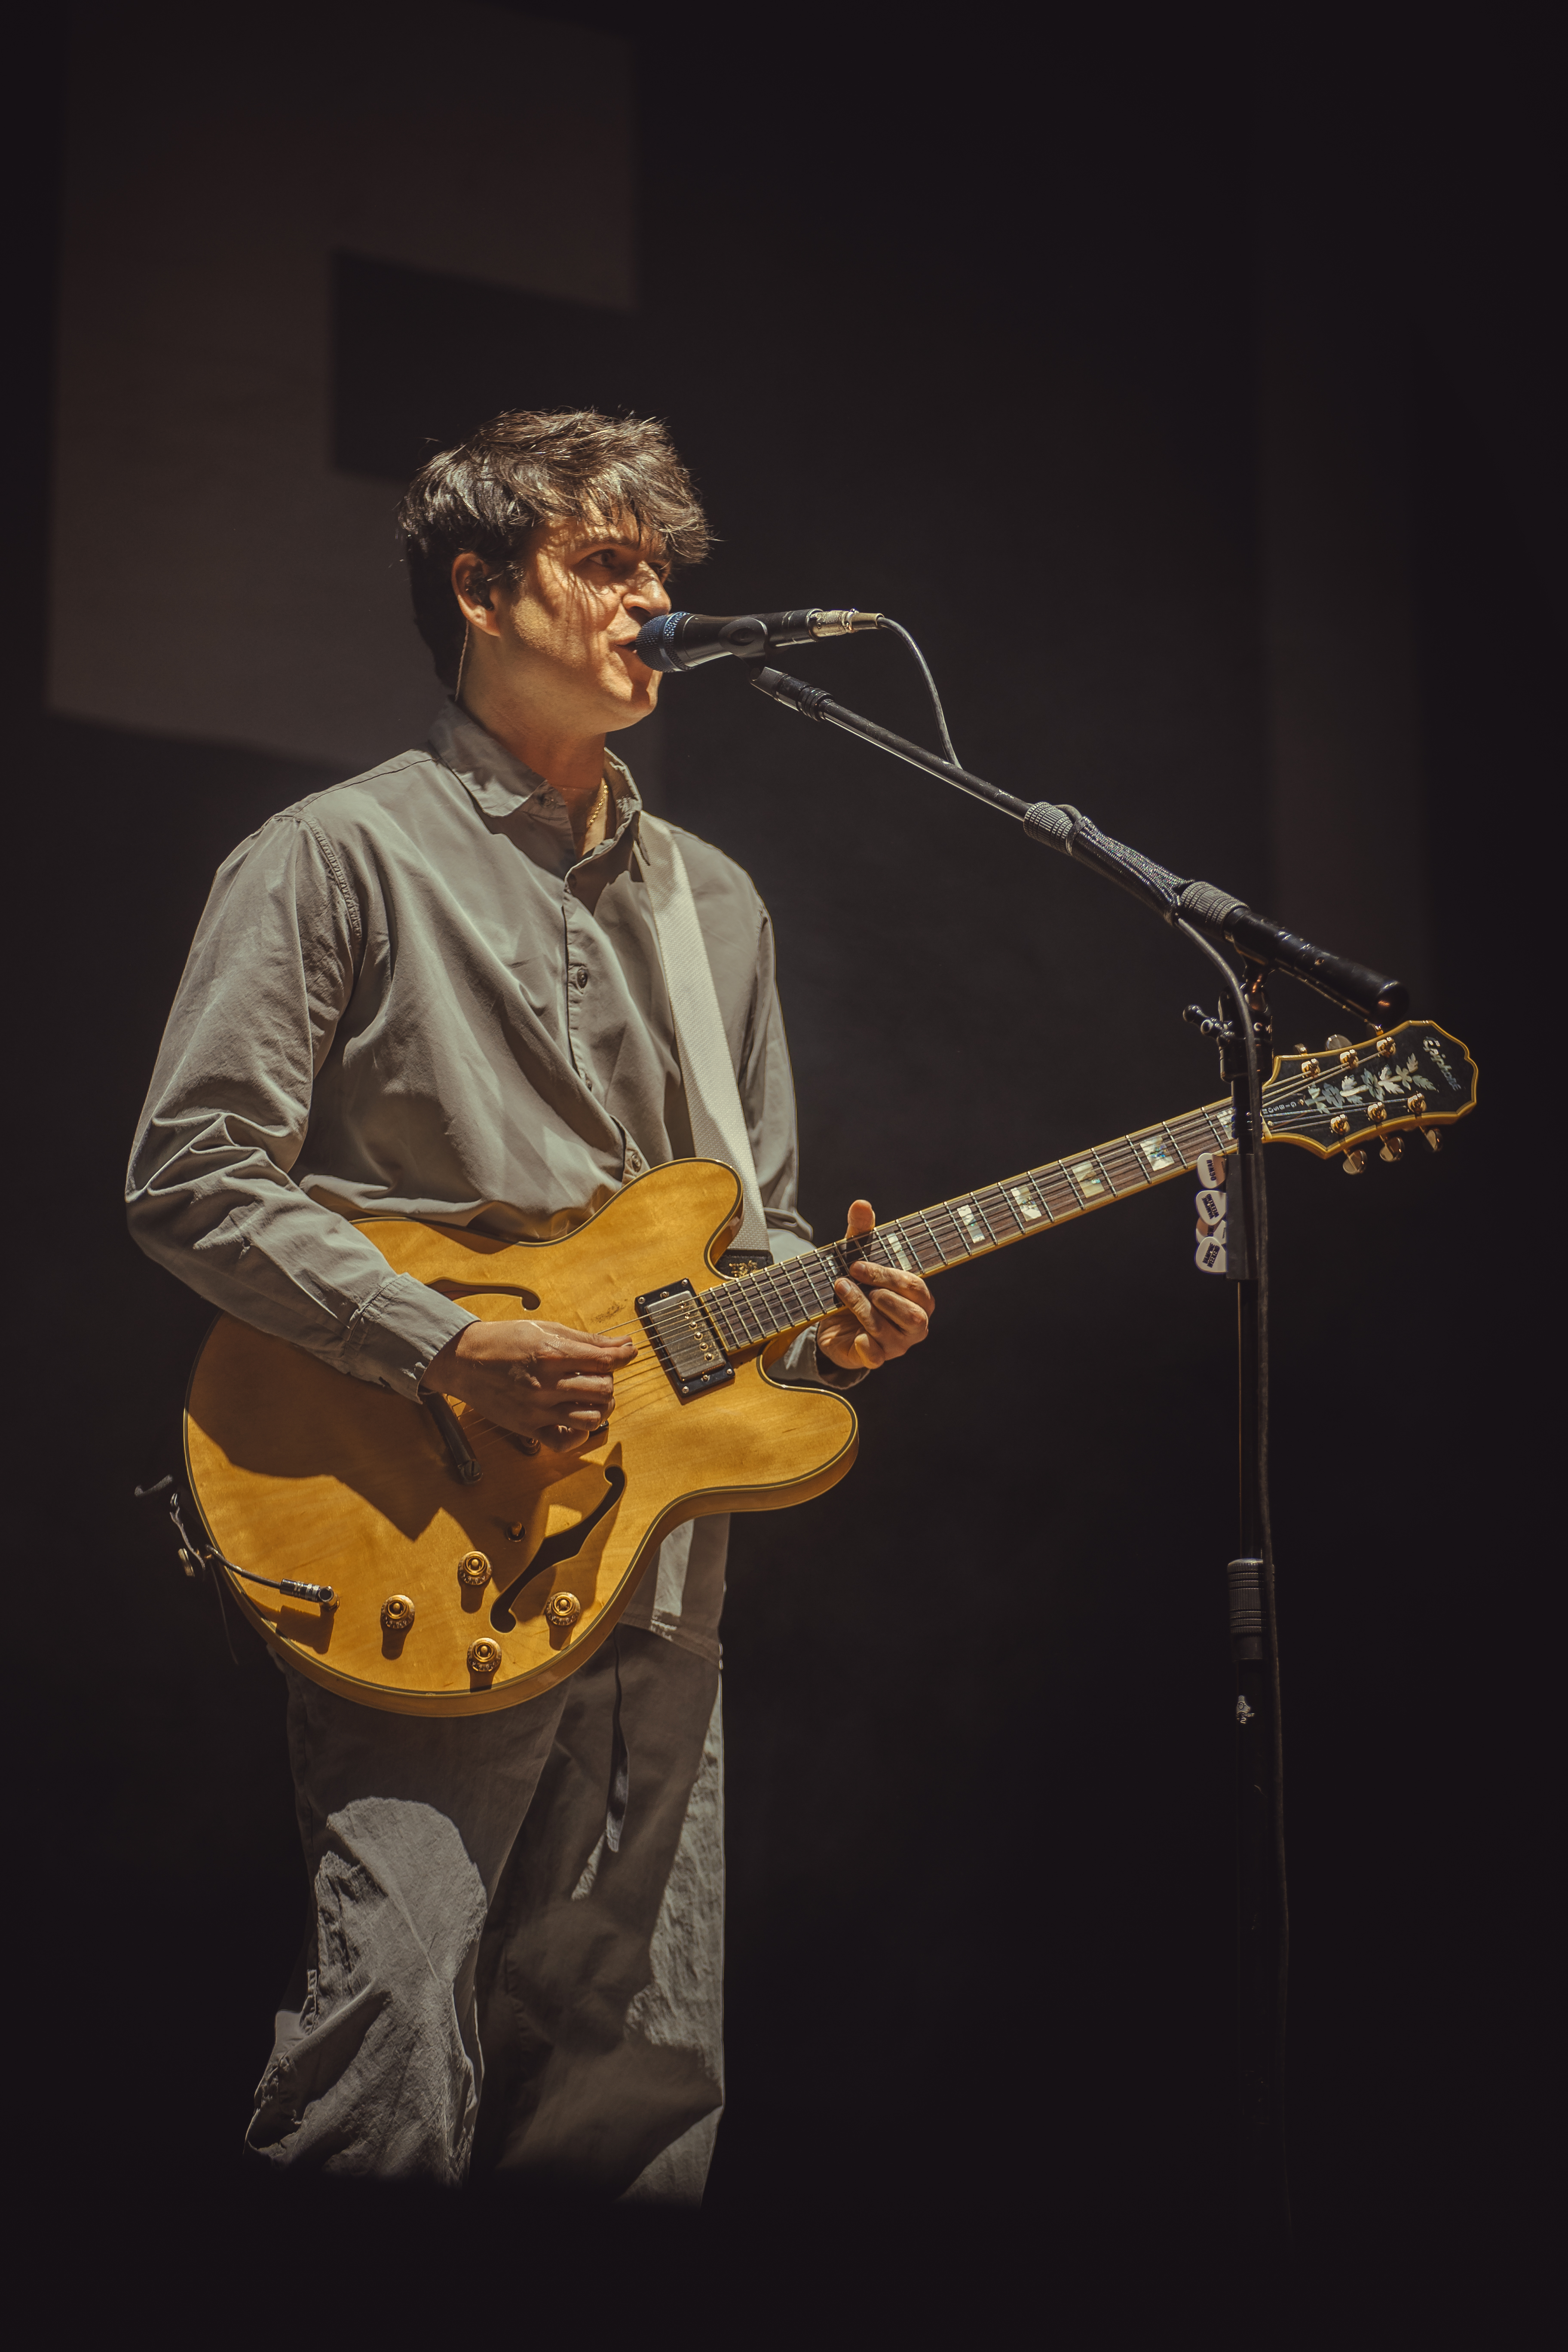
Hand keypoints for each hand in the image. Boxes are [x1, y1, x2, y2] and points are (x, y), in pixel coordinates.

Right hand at [421, 1318, 635, 1452]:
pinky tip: (575, 1419)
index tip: (626, 1354)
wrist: (463, 1360)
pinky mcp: (527, 1427)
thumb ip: (587, 1340)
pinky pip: (565, 1442)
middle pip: (603, 1390)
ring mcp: (537, 1409)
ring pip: (591, 1418)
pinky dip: (578, 1434)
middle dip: (609, 1382)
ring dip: (600, 1408)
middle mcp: (546, 1384)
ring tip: (591, 1398)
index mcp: (552, 1354)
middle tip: (599, 1375)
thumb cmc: (503, 1341)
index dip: (622, 1357)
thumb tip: (622, 1343)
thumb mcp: (546, 1329)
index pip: (604, 1361)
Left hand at [815, 1198, 933, 1372]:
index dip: (887, 1274)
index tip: (856, 1263)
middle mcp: (914, 1324)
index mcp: (918, 1298)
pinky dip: (864, 1346)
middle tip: (849, 1278)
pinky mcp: (875, 1358)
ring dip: (861, 1309)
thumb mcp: (856, 1255)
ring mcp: (897, 1344)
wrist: (832, 1320)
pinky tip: (853, 1335)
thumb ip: (861, 1231)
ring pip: (889, 1331)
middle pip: (913, 1314)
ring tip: (841, 1292)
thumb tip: (861, 1203)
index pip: (915, 1286)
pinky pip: (876, 1357)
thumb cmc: (856, 1284)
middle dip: (880, 1293)